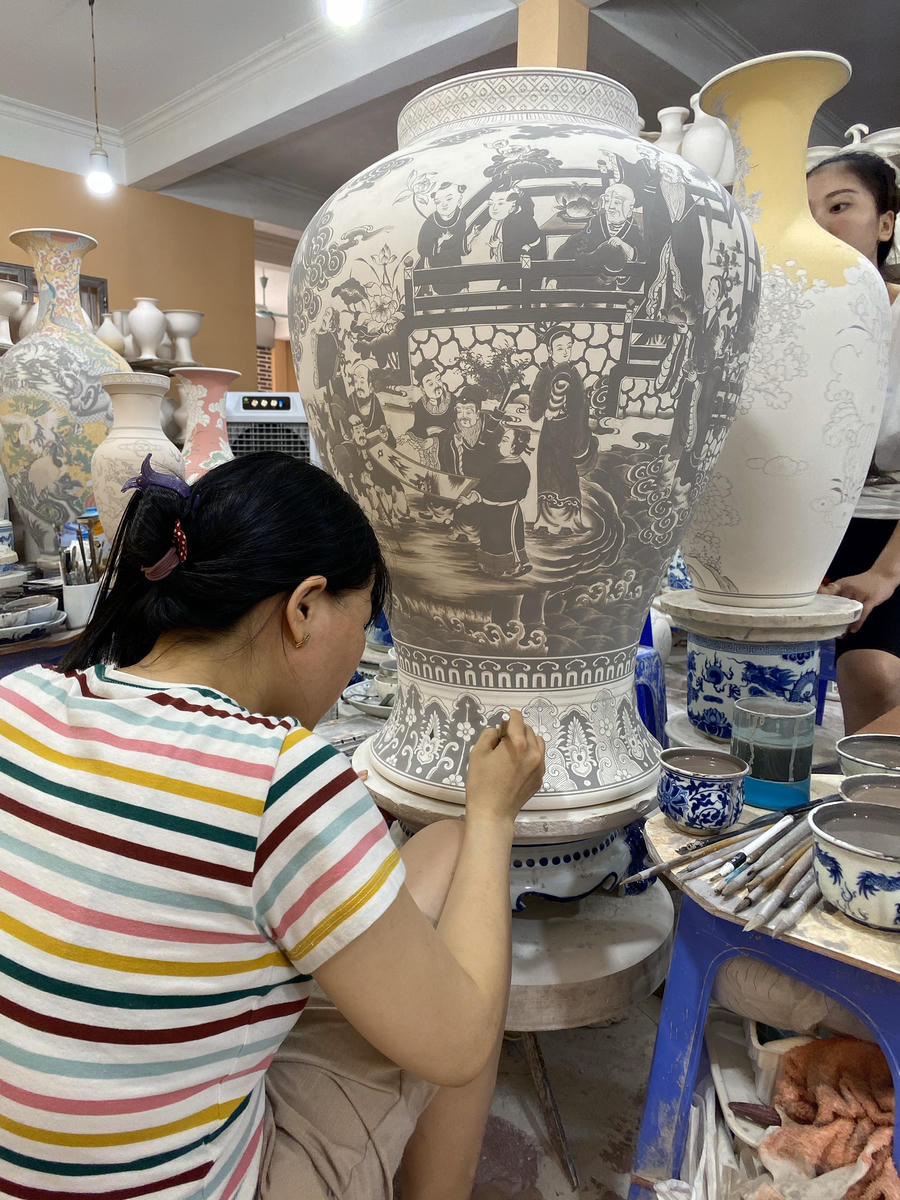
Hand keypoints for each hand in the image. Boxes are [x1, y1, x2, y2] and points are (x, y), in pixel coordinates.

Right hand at [464, 709, 545, 824]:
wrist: (493, 813)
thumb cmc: (481, 783)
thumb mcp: (478, 753)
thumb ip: (489, 735)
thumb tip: (499, 732)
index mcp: (518, 743)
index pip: (517, 718)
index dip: (508, 717)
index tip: (502, 724)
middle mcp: (534, 752)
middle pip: (528, 729)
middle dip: (516, 730)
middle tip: (502, 743)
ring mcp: (540, 766)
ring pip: (538, 743)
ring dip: (527, 741)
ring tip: (513, 752)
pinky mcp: (540, 778)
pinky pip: (538, 759)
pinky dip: (530, 756)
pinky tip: (516, 767)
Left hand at [819, 569, 897, 631]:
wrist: (883, 575)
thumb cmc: (863, 582)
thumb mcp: (847, 584)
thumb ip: (836, 593)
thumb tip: (822, 604)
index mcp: (840, 584)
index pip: (826, 592)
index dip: (818, 602)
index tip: (812, 612)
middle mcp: (848, 588)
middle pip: (836, 605)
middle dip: (830, 618)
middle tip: (825, 629)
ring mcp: (860, 594)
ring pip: (848, 612)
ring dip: (844, 624)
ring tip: (839, 634)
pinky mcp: (870, 599)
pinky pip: (863, 613)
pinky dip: (857, 623)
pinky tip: (852, 630)